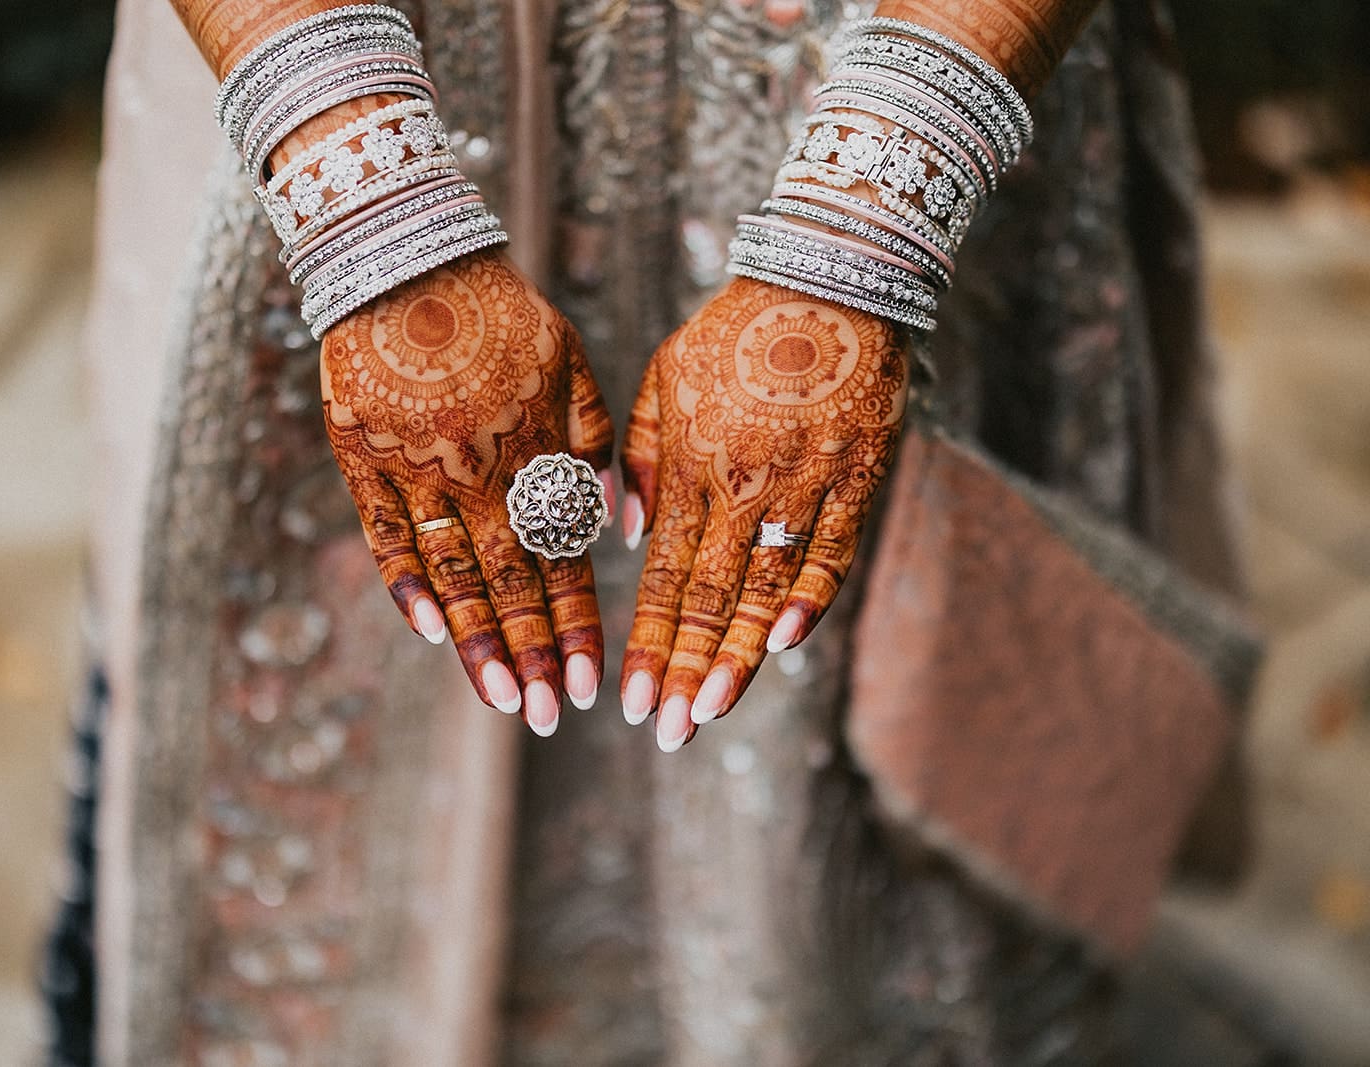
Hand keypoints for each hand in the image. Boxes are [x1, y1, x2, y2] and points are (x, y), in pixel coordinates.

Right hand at [321, 249, 614, 736]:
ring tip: (502, 701)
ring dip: (480, 642)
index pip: (563, 560)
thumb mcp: (571, 364)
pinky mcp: (364, 460)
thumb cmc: (501, 312)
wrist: (408, 258)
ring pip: (453, 574)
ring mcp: (418, 471)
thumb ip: (596, 443)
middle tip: (551, 718)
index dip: (576, 625)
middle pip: (512, 583)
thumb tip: (612, 522)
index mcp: (535, 452)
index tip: (592, 684)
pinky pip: (389, 536)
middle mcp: (480, 472)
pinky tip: (431, 632)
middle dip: (535, 655)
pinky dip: (409, 586)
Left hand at [619, 277, 907, 750]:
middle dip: (686, 669)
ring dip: (740, 655)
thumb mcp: (665, 376)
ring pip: (769, 588)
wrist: (828, 275)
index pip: (666, 575)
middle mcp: (744, 484)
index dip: (649, 641)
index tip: (631, 699)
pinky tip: (791, 644)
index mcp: (691, 464)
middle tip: (667, 732)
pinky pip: (834, 548)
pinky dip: (812, 598)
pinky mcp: (859, 475)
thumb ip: (640, 459)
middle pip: (712, 596)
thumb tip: (626, 535)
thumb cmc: (734, 328)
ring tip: (713, 711)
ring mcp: (806, 482)